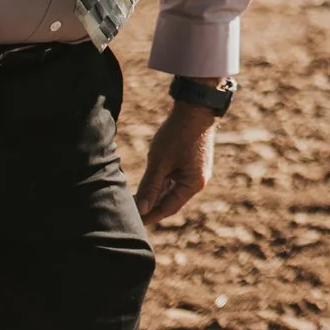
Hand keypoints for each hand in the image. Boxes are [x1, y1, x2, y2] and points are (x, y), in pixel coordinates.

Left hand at [135, 99, 217, 223]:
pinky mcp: (193, 163)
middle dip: (151, 206)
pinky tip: (149, 183)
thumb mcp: (160, 161)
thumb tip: (142, 210)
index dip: (149, 216)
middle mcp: (198, 181)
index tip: (132, 220)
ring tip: (136, 197)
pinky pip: (176, 180)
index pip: (168, 208)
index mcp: (193, 184)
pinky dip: (163, 183)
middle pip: (171, 201)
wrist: (195, 108)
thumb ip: (150, 187)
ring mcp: (196, 172)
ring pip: (172, 190)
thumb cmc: (178, 134)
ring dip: (156, 194)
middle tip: (130, 210)